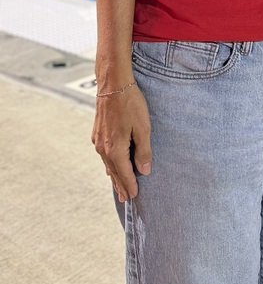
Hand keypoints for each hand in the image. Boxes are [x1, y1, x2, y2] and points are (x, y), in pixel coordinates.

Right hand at [91, 82, 151, 201]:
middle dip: (121, 185)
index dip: (130, 185)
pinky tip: (111, 166)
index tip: (134, 197)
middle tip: (126, 199)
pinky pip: (103, 154)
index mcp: (115, 149)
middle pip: (114, 172)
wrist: (113, 84)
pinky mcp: (97, 133)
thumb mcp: (143, 128)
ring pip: (107, 163)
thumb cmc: (131, 104)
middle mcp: (103, 148)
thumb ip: (144, 151)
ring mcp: (98, 140)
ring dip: (114, 175)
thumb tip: (145, 171)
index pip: (124, 173)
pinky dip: (109, 163)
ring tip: (119, 186)